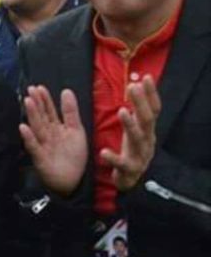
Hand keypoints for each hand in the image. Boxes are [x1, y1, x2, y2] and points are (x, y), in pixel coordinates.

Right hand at [19, 86, 87, 196]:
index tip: (39, 87)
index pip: (49, 111)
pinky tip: (23, 128)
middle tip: (30, 90)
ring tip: (27, 102)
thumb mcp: (76, 131)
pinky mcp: (39, 158)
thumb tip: (66, 90)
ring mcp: (42, 145)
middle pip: (41, 117)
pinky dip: (28, 138)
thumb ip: (71, 112)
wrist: (73, 181)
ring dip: (32, 115)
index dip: (45, 100)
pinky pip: (33, 146)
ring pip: (37, 128)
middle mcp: (47, 135)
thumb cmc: (74, 157)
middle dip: (36, 104)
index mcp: (55, 128)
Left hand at [100, 76, 160, 190]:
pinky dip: (113, 158)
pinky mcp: (128, 169)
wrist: (132, 180)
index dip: (151, 94)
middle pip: (146, 120)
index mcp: (147, 130)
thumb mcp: (135, 129)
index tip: (146, 77)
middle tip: (133, 87)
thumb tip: (134, 84)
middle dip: (141, 103)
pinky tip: (104, 152)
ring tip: (122, 111)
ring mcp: (139, 155)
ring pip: (137, 139)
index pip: (152, 109)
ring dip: (130, 125)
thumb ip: (135, 110)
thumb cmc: (132, 149)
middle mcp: (147, 140)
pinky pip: (121, 163)